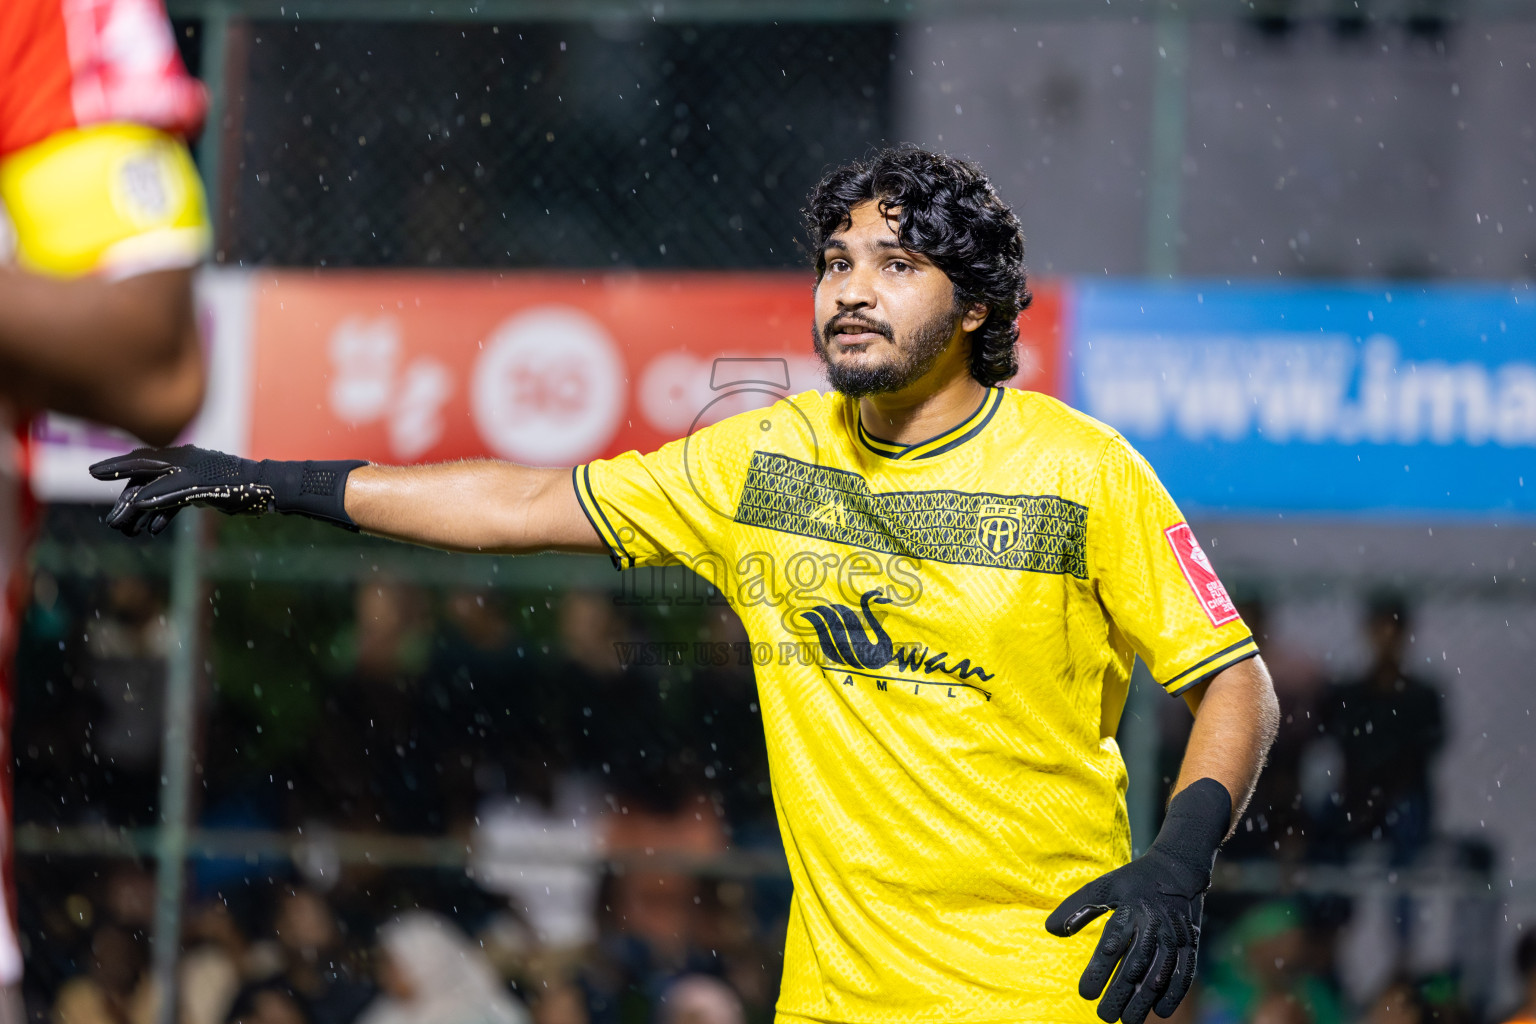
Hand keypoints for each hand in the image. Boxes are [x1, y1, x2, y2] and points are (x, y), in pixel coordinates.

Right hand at [90, 445, 271, 535]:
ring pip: (158, 494)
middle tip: (113, 524)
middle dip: (127, 502)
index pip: (140, 462)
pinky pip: (173, 502)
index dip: (116, 468)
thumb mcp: (196, 488)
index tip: (93, 473)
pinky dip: (161, 514)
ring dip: (142, 512)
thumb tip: (134, 500)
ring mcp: (190, 478)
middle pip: (145, 482)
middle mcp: (181, 465)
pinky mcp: (200, 491)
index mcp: (177, 459)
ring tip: (128, 532)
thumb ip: (165, 492)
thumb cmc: (234, 484)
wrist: (265, 489)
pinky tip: (153, 529)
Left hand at [1045, 778, 1230, 1023]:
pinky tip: (1160, 1011)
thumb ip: (1076, 909)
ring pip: (1159, 976)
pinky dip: (1174, 994)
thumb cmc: (1132, 882)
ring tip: (1128, 1021)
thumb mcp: (1102, 887)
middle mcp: (1153, 928)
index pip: (1110, 948)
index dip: (1098, 973)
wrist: (1177, 870)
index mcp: (1129, 913)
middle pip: (1134, 968)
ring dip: (1144, 1001)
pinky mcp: (1190, 945)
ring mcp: (1174, 938)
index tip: (1084, 994)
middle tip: (1104, 1017)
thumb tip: (1050, 930)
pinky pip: (1184, 974)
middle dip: (1119, 996)